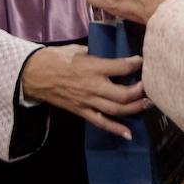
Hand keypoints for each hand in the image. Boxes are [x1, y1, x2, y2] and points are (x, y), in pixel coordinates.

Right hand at [19, 44, 149, 138]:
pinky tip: (128, 133)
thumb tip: (108, 55)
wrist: (33, 75)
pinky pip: (101, 122)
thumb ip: (94, 54)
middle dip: (139, 91)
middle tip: (149, 86)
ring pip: (116, 109)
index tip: (142, 61)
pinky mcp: (81, 111)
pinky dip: (115, 129)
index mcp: (92, 67)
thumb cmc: (54, 58)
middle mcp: (93, 86)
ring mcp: (87, 101)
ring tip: (147, 104)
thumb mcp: (76, 49)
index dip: (135, 64)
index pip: (120, 67)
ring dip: (134, 108)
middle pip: (123, 94)